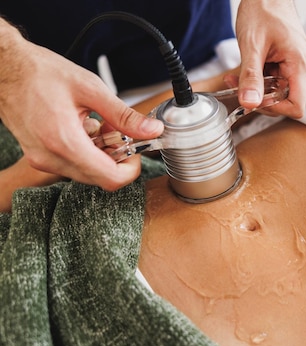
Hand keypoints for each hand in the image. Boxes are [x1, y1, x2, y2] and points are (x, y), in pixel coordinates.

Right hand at [0, 20, 162, 190]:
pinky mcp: (39, 156)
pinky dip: (86, 152)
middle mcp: (51, 158)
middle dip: (117, 159)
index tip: (136, 150)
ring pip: (87, 173)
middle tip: (118, 133)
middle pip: (100, 178)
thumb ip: (124, 115)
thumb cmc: (40, 73)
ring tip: (100, 125)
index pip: (110, 179)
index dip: (131, 169)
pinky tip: (84, 128)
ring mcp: (42, 159)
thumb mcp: (91, 89)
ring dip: (102, 155)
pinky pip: (72, 165)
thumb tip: (152, 130)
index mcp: (64, 143)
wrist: (5, 68)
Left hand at [235, 0, 305, 117]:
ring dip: (257, 89)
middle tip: (236, 84)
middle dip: (259, 97)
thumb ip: (251, 77)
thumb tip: (249, 103)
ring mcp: (301, 68)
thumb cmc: (263, 11)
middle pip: (286, 102)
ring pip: (279, 94)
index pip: (296, 107)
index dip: (273, 108)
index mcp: (301, 66)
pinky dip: (260, 81)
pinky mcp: (294, 66)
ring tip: (238, 75)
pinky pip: (278, 83)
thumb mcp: (252, 45)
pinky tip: (249, 69)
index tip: (254, 98)